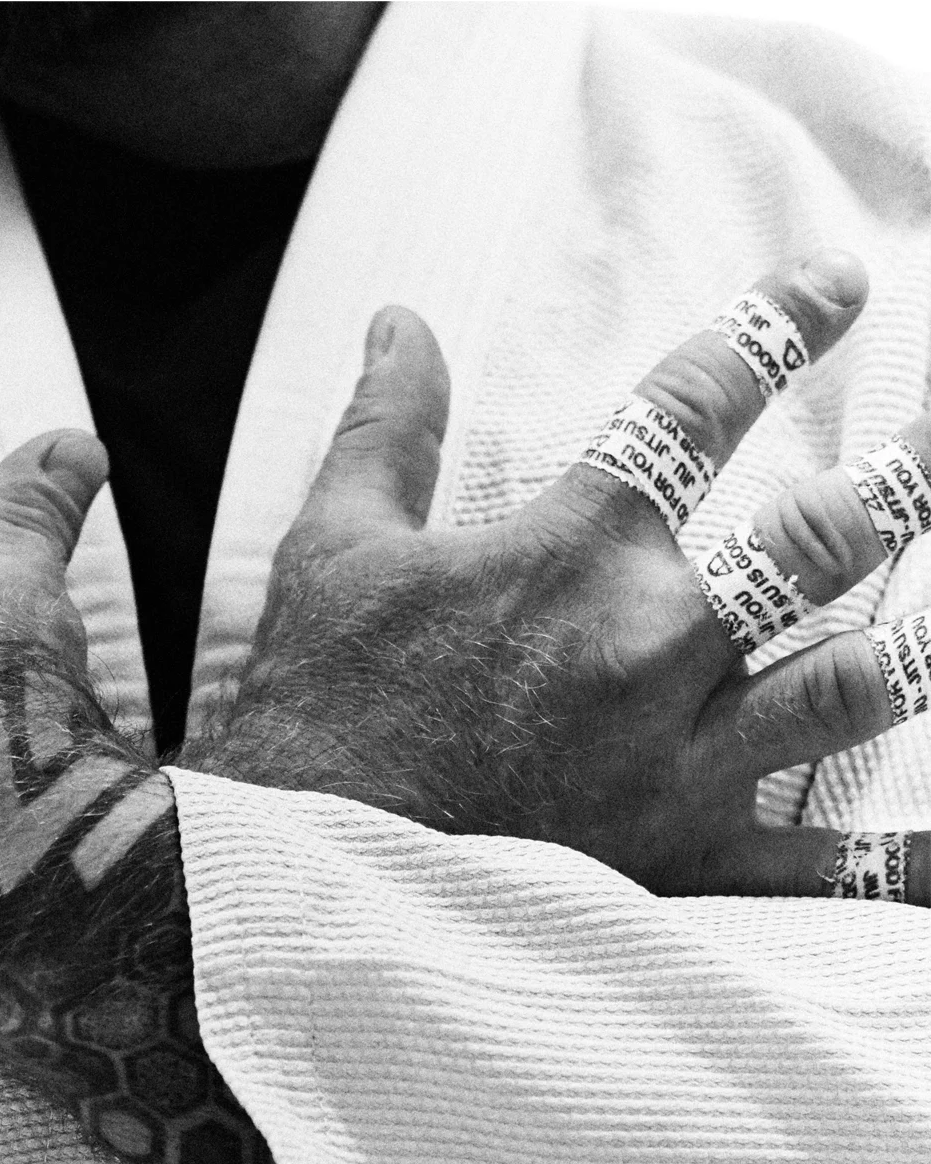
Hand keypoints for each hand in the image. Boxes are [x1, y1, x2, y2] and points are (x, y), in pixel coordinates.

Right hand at [196, 250, 930, 901]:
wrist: (302, 873)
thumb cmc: (317, 714)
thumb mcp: (331, 550)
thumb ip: (388, 427)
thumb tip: (405, 322)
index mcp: (576, 552)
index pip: (700, 403)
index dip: (778, 325)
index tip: (834, 283)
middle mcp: (652, 643)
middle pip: (826, 537)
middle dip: (912, 473)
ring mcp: (679, 756)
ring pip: (855, 685)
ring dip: (922, 643)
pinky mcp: (679, 861)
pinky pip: (812, 870)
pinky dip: (888, 868)